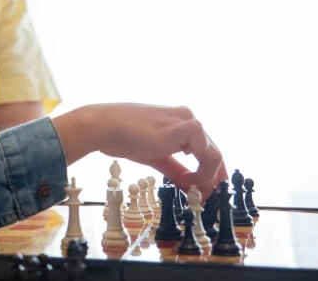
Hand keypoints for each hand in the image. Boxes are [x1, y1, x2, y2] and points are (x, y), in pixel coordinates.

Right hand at [52, 103, 226, 197]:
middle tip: (205, 198)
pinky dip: (204, 168)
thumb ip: (174, 170)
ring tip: (195, 191)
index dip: (210, 173)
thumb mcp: (155, 157)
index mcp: (179, 122)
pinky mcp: (183, 127)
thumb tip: (190, 187)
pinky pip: (206, 150)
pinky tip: (189, 180)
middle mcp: (186, 118)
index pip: (205, 149)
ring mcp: (185, 121)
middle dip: (212, 178)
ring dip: (209, 175)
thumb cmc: (122, 137)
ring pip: (214, 152)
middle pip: (213, 152)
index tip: (206, 192)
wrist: (104, 126)